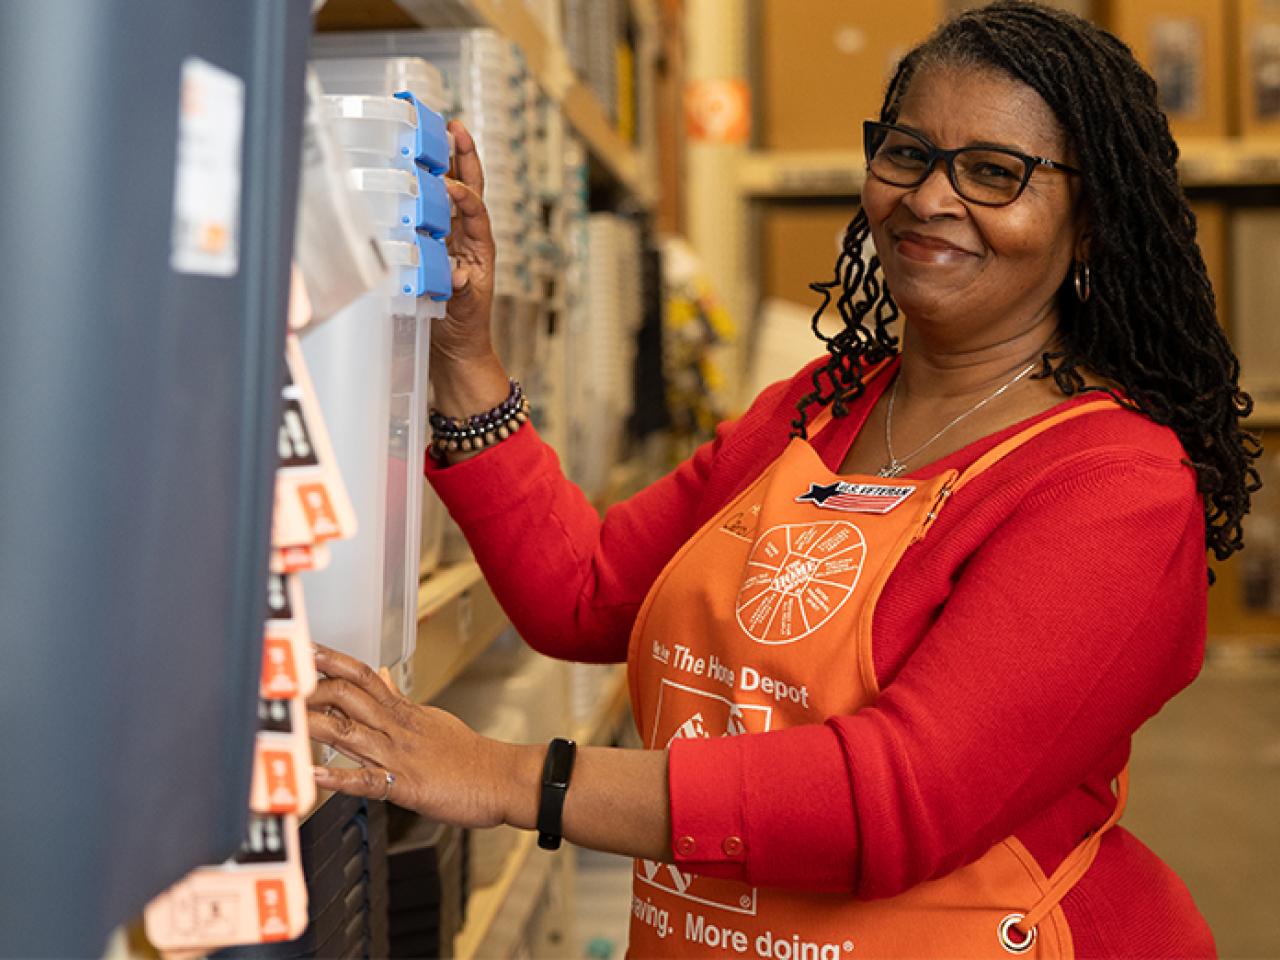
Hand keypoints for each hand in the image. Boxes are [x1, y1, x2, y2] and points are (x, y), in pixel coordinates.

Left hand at [307, 645, 513, 827]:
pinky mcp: (405, 785)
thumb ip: (400, 699)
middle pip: (350, 697)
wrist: (501, 778)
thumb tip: (380, 675)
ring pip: (351, 733)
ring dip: (316, 724)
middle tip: (283, 683)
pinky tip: (316, 776)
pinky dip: (340, 777)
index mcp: (404, 711)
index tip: (306, 649)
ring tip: (288, 718)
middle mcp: (397, 728)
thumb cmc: (469, 755)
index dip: (332, 661)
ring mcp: (400, 755)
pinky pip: (367, 780)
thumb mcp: (433, 718)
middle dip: (314, 688)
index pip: (363, 676)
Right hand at [436, 119, 496, 362]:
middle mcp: (467, 238)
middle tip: (454, 126)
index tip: (448, 183)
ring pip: (449, 194)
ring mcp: (450, 239)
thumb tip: (460, 276)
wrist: (455, 349)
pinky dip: (423, 187)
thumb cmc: (464, 330)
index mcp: (481, 249)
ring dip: (445, 163)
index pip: (476, 212)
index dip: (465, 195)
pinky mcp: (433, 246)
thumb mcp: (465, 312)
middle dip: (464, 157)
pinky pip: (429, 211)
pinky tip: (413, 168)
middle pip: (468, 190)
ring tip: (439, 132)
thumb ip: (462, 293)